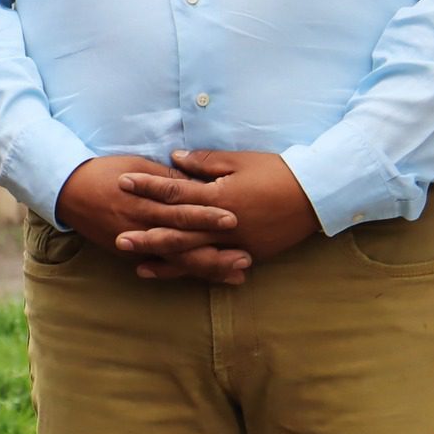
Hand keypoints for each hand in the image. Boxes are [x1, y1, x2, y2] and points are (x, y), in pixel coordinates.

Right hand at [55, 155, 250, 284]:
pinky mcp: (130, 254)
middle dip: (215, 251)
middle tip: (246, 257)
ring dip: (208, 268)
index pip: (181, 208)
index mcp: (144, 199)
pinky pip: (161, 266)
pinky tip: (206, 279)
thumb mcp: (137, 166)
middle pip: (183, 241)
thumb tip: (199, 181)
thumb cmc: (105, 172)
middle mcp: (141, 225)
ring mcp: (135, 243)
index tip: (234, 218)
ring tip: (237, 274)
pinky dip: (185, 272)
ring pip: (176, 260)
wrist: (68, 190)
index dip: (207, 214)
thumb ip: (167, 177)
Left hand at [118, 149, 319, 266]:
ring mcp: (236, 243)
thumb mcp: (239, 160)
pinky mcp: (248, 255)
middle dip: (146, 235)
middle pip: (177, 230)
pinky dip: (195, 272)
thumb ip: (204, 162)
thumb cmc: (277, 172)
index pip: (174, 190)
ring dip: (165, 261)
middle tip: (117, 238)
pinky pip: (216, 266)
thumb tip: (174, 159)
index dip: (147, 186)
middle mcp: (223, 224)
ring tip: (137, 265)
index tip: (122, 182)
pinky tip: (179, 275)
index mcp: (218, 196)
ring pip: (193, 255)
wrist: (316, 196)